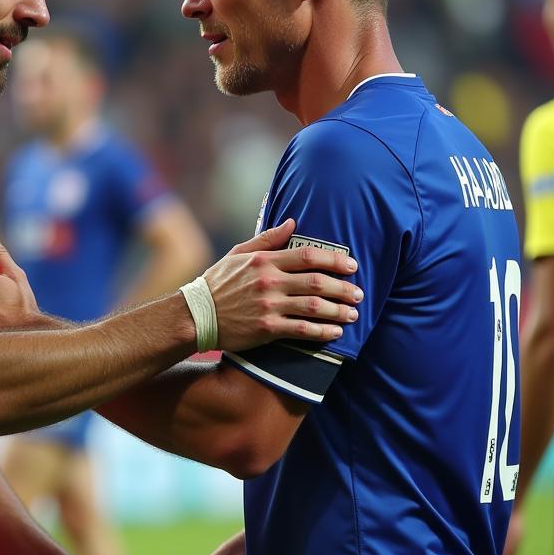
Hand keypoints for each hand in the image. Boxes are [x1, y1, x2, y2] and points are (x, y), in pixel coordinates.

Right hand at [203, 218, 362, 351]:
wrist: (195, 316)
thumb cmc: (217, 283)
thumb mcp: (238, 253)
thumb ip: (267, 238)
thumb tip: (293, 222)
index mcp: (264, 261)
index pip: (308, 255)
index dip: (334, 260)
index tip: (351, 265)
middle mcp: (269, 282)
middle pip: (317, 282)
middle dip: (344, 288)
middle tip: (358, 293)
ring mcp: (269, 306)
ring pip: (314, 307)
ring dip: (339, 311)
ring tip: (353, 314)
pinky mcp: (267, 329)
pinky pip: (302, 330)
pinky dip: (322, 331)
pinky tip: (336, 332)